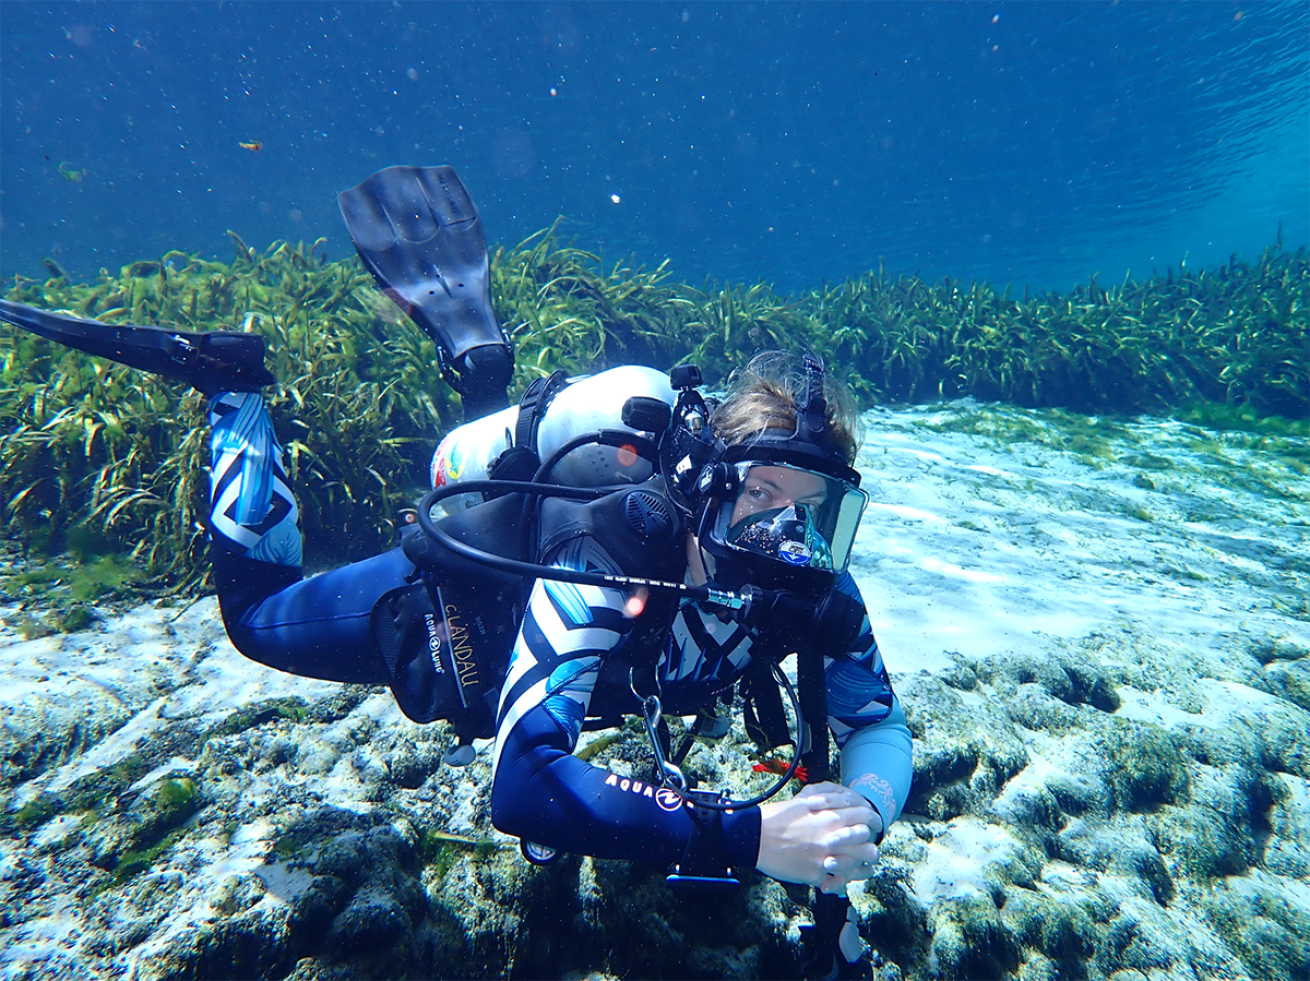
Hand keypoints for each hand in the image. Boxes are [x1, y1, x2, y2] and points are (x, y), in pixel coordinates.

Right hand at [756, 781, 881, 893]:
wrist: (755, 837)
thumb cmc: (777, 817)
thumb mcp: (803, 801)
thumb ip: (825, 799)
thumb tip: (841, 797)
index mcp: (830, 817)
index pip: (866, 817)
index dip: (873, 821)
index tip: (873, 824)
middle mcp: (832, 838)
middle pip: (868, 845)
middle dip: (871, 846)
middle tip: (867, 847)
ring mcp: (825, 858)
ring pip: (859, 867)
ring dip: (861, 866)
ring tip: (859, 865)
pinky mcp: (816, 875)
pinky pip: (839, 882)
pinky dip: (843, 881)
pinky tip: (842, 879)